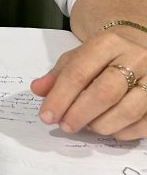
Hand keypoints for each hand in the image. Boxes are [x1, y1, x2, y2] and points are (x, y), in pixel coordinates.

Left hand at [32, 26, 146, 138]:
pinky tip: (109, 129)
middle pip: (105, 92)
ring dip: (101, 125)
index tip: (47, 116)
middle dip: (80, 114)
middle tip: (65, 125)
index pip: (79, 73)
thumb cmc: (105, 54)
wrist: (139, 43)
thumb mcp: (78, 55)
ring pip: (128, 111)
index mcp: (108, 43)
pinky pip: (145, 123)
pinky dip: (123, 132)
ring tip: (86, 126)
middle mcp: (135, 58)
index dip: (60, 97)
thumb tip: (38, 90)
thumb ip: (58, 74)